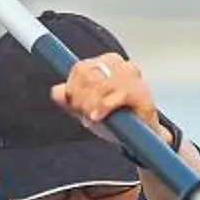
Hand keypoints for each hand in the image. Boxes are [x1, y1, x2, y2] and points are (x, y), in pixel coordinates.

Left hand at [50, 53, 165, 142]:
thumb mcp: (88, 108)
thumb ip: (70, 99)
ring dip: (91, 104)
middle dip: (81, 98)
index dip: (72, 88)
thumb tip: (56, 92)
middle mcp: (121, 65)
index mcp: (107, 62)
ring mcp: (134, 78)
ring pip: (102, 85)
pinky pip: (120, 94)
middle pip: (90, 75)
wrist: (143, 137)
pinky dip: (105, 106)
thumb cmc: (116, 117)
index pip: (81, 68)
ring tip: (91, 118)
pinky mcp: (142, 93)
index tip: (73, 105)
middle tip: (83, 114)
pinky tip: (98, 116)